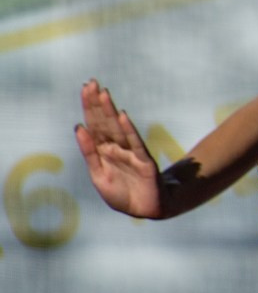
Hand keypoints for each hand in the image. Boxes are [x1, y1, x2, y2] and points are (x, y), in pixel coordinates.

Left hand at [76, 81, 165, 218]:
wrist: (143, 210)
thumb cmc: (120, 193)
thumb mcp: (98, 175)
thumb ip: (89, 152)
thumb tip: (79, 127)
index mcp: (103, 150)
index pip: (94, 124)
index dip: (90, 107)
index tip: (85, 88)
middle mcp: (116, 147)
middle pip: (104, 122)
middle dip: (97, 103)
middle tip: (92, 83)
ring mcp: (130, 153)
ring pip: (117, 128)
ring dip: (109, 111)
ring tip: (103, 93)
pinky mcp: (144, 162)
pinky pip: (134, 143)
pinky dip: (127, 130)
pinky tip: (122, 116)